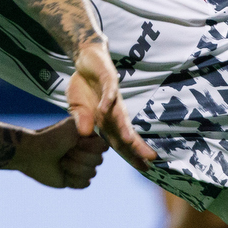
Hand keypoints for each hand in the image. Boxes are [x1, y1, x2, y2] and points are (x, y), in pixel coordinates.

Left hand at [13, 117, 107, 188]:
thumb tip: (107, 137)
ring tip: (61, 161)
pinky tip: (63, 172)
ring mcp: (82, 166)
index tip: (76, 140)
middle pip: (98, 161)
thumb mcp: (73, 128)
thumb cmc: (51, 137)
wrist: (32, 153)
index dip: (90, 146)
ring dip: (74, 167)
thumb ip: (93, 129)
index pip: (104, 147)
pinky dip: (73, 179)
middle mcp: (88, 152)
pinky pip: (85, 184)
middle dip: (79, 157)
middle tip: (65, 151)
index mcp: (90, 139)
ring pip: (92, 173)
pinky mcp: (75, 180)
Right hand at [67, 41, 158, 171]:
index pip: (120, 141)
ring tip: (131, 142)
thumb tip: (86, 134)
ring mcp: (112, 95)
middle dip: (136, 147)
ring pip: (119, 114)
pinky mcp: (108, 78)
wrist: (86, 59)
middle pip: (125, 131)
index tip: (144, 168)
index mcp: (106, 121)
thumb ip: (81, 120)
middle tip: (150, 162)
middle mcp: (113, 110)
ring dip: (124, 128)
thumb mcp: (77, 106)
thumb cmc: (85, 86)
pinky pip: (109, 90)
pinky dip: (106, 99)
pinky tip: (104, 109)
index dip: (131, 155)